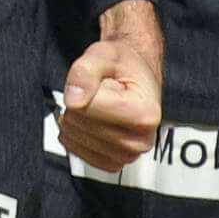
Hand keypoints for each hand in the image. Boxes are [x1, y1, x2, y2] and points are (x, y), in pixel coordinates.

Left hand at [56, 0, 162, 171]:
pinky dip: (76, 133)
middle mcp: (140, 141)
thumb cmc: (123, 67)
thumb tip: (73, 100)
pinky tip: (93, 120)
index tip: (105, 83)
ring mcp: (127, 155)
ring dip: (77, 117)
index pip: (87, 107)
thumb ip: (85, 71)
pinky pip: (74, 149)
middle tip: (101, 94)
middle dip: (80, 104)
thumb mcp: (104, 54)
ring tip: (99, 106)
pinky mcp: (112, 163)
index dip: (86, 88)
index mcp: (145, 114)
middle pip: (79, 123)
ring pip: (74, 136)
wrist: (135, 79)